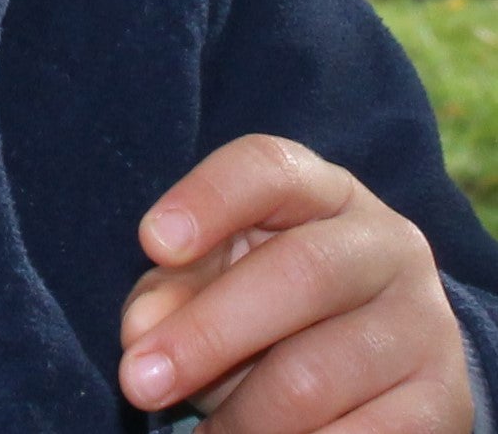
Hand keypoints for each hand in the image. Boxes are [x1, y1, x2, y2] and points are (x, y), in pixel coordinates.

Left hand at [120, 134, 472, 432]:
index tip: (151, 242)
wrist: (379, 358)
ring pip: (317, 373)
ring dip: (242, 415)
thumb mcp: (217, 274)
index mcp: (323, 191)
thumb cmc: (267, 298)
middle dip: (206, 334)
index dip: (209, 198)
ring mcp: (422, 323)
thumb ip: (174, 289)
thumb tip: (141, 332)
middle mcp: (385, 244)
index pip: (269, 169)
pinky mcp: (442, 401)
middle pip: (298, 273)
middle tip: (136, 381)